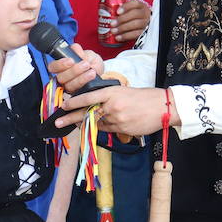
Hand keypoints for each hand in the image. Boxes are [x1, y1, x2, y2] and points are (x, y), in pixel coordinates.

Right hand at [46, 43, 105, 92]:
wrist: (101, 73)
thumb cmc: (92, 63)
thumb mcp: (89, 55)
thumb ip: (82, 52)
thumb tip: (75, 48)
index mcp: (62, 67)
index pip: (53, 67)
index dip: (60, 64)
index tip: (70, 60)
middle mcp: (64, 78)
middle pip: (61, 77)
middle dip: (73, 71)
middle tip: (85, 64)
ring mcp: (70, 87)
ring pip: (69, 85)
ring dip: (81, 78)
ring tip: (91, 71)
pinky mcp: (77, 94)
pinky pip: (79, 91)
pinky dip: (86, 82)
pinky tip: (92, 76)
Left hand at [56, 85, 175, 136]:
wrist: (163, 107)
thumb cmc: (144, 97)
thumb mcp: (124, 91)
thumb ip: (108, 97)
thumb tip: (94, 104)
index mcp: (112, 92)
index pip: (88, 97)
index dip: (74, 102)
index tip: (63, 106)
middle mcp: (112, 106)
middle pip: (87, 114)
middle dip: (71, 119)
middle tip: (58, 123)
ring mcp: (117, 119)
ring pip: (97, 124)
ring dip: (89, 124)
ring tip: (79, 125)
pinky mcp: (122, 130)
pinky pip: (108, 130)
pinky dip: (104, 128)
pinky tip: (105, 126)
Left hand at [113, 0, 150, 42]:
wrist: (145, 27)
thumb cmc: (135, 19)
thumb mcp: (131, 12)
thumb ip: (123, 12)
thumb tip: (107, 14)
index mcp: (141, 6)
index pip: (135, 3)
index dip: (126, 7)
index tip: (117, 12)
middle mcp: (145, 14)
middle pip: (135, 14)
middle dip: (122, 19)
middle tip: (112, 23)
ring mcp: (146, 23)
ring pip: (136, 24)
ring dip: (123, 28)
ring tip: (113, 31)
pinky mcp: (145, 33)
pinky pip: (136, 34)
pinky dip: (126, 36)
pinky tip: (118, 37)